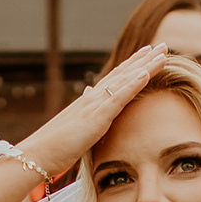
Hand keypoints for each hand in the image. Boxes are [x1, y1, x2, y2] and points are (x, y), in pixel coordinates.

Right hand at [15, 43, 176, 180]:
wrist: (38, 155)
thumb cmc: (53, 147)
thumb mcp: (74, 127)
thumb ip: (84, 111)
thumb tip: (88, 94)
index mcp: (89, 102)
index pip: (114, 79)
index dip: (131, 66)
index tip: (146, 54)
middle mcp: (92, 98)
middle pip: (122, 73)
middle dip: (143, 59)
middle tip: (162, 46)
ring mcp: (94, 105)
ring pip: (124, 80)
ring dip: (145, 65)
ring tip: (162, 53)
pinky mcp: (96, 117)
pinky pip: (119, 97)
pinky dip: (134, 83)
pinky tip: (147, 73)